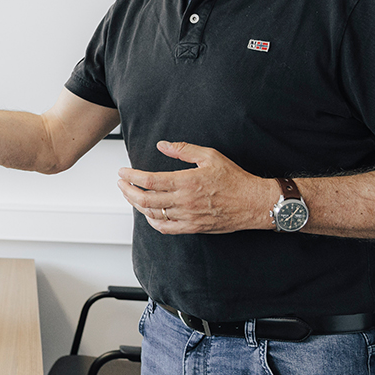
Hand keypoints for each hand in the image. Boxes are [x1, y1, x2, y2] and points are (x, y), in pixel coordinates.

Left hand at [116, 141, 275, 233]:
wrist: (254, 203)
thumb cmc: (235, 179)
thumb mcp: (210, 156)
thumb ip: (183, 150)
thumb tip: (163, 145)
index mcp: (187, 182)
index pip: (149, 181)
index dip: (131, 176)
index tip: (122, 172)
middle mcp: (185, 201)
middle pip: (145, 199)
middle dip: (127, 191)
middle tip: (121, 183)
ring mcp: (188, 217)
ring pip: (153, 215)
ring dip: (137, 205)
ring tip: (131, 195)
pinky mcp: (193, 227)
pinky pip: (166, 228)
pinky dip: (153, 222)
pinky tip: (148, 214)